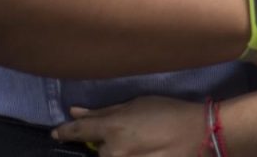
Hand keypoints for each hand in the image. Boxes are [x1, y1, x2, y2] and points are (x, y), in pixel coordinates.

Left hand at [52, 97, 203, 156]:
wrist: (200, 134)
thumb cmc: (169, 112)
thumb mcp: (136, 104)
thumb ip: (104, 112)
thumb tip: (75, 112)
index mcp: (112, 128)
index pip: (78, 131)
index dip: (64, 132)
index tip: (56, 133)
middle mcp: (114, 152)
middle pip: (100, 151)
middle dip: (109, 145)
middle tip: (132, 136)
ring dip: (122, 153)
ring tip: (144, 144)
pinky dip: (133, 155)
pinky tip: (148, 149)